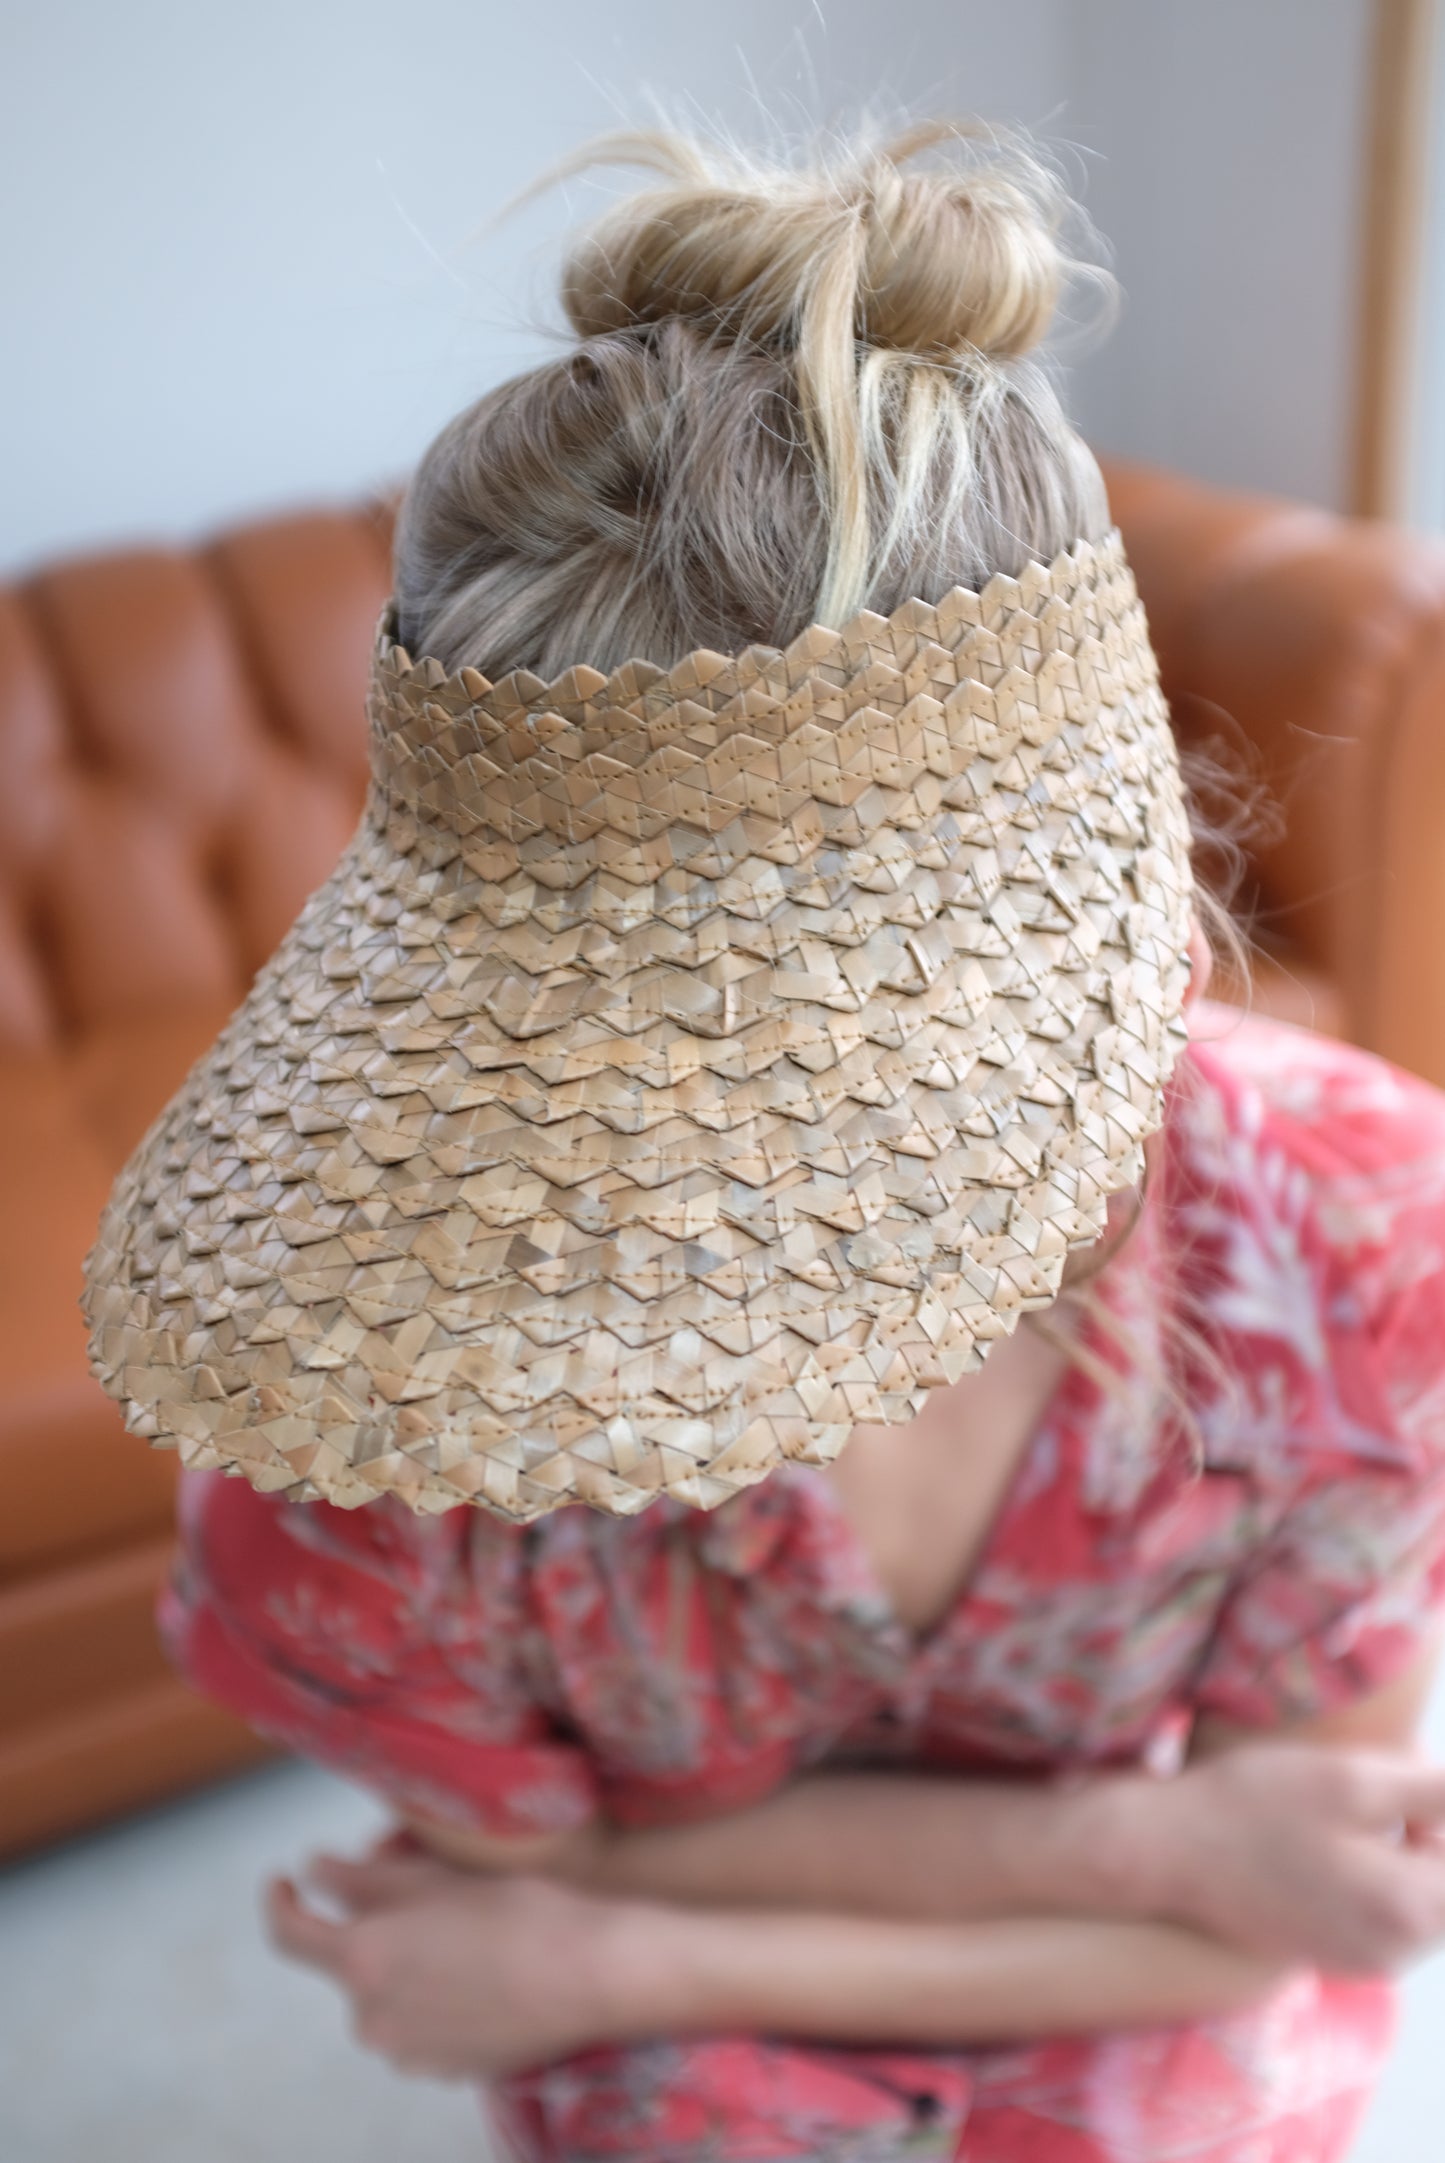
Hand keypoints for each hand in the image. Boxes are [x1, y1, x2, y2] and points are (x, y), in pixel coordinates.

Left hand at [265, 1834, 639, 2080]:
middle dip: (375, 1931)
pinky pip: (421, 2028)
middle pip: (352, 1965)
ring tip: (468, 1938)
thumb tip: (313, 1870)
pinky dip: (435, 2001)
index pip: (290, 1935)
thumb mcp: (435, 1879)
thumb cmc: (517, 1912)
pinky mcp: (445, 2071)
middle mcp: (372, 2019)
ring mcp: (408, 2054)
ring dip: (407, 1969)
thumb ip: (363, 1880)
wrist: (590, 1976)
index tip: (284, 1880)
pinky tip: (484, 1977)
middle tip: (428, 1897)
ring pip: (387, 1998)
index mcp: (363, 1960)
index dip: (280, 1902)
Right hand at [1143, 1744, 1444, 1973]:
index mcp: (1412, 1910)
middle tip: (1366, 1788)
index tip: (1395, 1779)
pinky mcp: (1330, 1957)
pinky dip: (1370, 1878)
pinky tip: (1319, 1845)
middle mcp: (1396, 1954)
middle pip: (1444, 1882)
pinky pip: (1381, 1917)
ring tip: (1339, 1814)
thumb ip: (1433, 1789)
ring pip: (1417, 1900)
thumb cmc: (1252, 1807)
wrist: (1165, 1854)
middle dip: (1425, 1831)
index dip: (1436, 1808)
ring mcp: (1362, 1963)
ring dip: (1401, 1854)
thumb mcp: (1350, 1779)